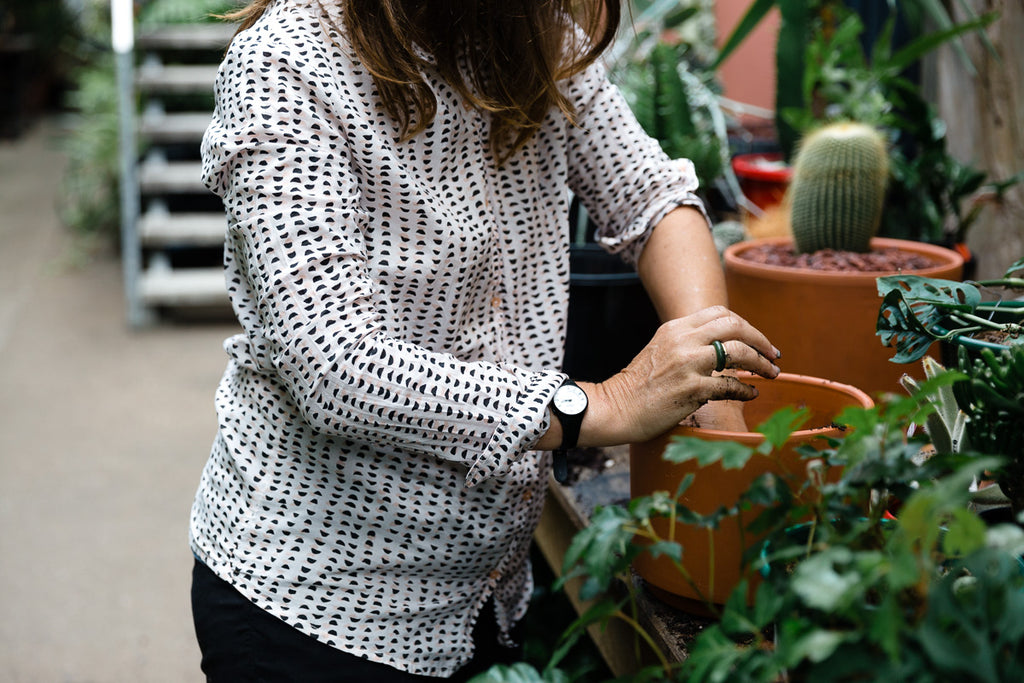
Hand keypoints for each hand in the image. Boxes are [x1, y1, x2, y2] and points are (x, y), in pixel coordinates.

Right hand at [579, 306, 779, 445]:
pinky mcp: (692, 389)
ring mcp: (688, 363)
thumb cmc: (638, 385)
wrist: (615, 407)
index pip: (720, 313)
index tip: (757, 341)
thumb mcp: (660, 350)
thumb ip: (686, 343)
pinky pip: (730, 385)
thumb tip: (721, 348)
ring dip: (761, 363)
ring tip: (771, 373)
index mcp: (675, 328)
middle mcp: (683, 340)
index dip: (745, 325)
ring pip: (739, 351)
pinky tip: (751, 394)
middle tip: (773, 355)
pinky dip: (746, 389)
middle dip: (761, 340)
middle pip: (735, 326)